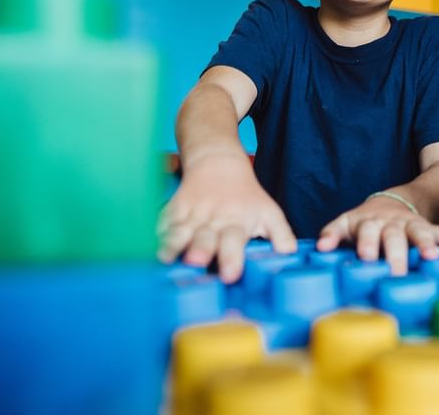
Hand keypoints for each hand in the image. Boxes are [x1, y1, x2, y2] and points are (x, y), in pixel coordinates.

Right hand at [157, 154, 295, 282]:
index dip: (232, 258)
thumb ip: (281, 236)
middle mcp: (213, 221)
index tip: (230, 274)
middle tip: (196, 261)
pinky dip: (155, 233)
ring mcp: (191, 215)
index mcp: (237, 224)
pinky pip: (162, 222)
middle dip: (201, 249)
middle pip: (205, 238)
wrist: (217, 163)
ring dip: (173, 243)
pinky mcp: (173, 210)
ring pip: (180, 230)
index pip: (235, 242)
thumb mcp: (269, 213)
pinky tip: (147, 246)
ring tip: (165, 257)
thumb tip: (290, 257)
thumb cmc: (246, 196)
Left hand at [316, 194, 438, 275]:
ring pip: (420, 231)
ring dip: (426, 243)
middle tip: (396, 271)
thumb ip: (333, 234)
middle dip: (396, 252)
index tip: (365, 258)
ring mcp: (412, 224)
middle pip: (394, 235)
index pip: (366, 232)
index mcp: (369, 222)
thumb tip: (320, 248)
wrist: (394, 202)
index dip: (366, 244)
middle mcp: (392, 222)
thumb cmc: (365, 222)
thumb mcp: (346, 223)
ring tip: (432, 257)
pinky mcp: (429, 228)